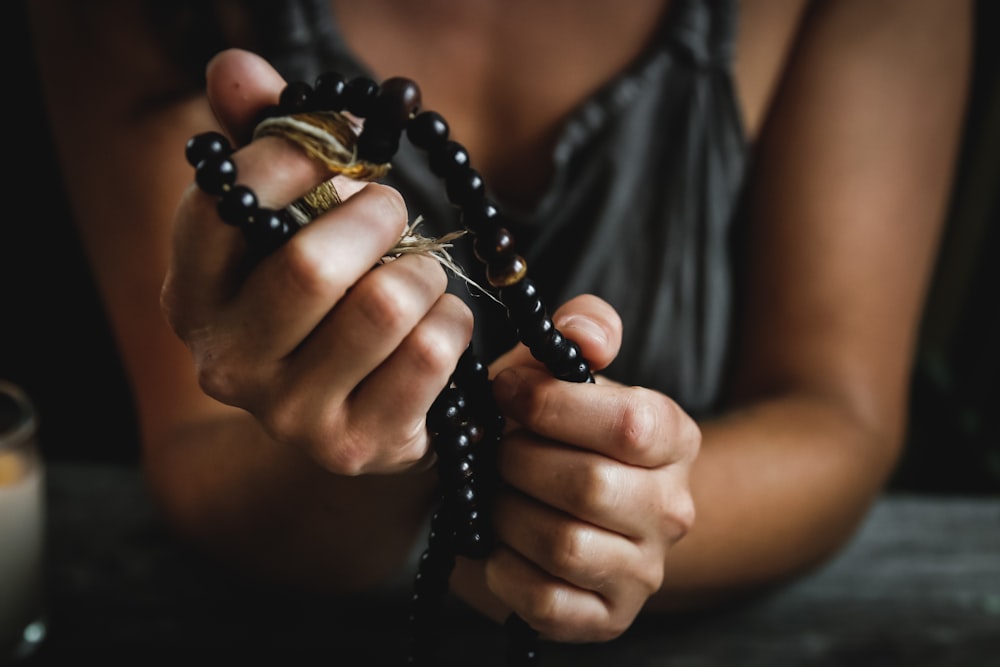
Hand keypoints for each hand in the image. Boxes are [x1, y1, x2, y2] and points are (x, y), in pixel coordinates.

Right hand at [161, 49, 472, 473]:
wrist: (351, 415)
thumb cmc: (323, 302)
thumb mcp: (286, 225)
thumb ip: (262, 144)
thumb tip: (237, 70)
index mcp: (192, 297)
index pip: (227, 204)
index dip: (295, 156)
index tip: (342, 144)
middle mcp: (226, 363)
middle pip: (313, 264)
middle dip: (375, 216)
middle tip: (391, 209)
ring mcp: (291, 415)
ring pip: (386, 305)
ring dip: (421, 271)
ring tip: (414, 275)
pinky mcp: (359, 445)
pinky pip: (434, 350)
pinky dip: (453, 320)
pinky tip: (436, 326)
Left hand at [486, 296, 699, 641]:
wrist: (559, 508)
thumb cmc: (555, 431)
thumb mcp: (565, 371)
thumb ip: (584, 331)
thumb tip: (585, 333)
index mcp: (673, 437)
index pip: (627, 423)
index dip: (551, 406)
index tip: (506, 392)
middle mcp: (672, 508)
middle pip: (589, 487)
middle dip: (519, 463)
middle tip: (496, 452)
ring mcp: (644, 570)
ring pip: (565, 546)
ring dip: (508, 515)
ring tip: (495, 496)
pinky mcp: (607, 618)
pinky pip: (546, 601)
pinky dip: (504, 572)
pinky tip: (497, 546)